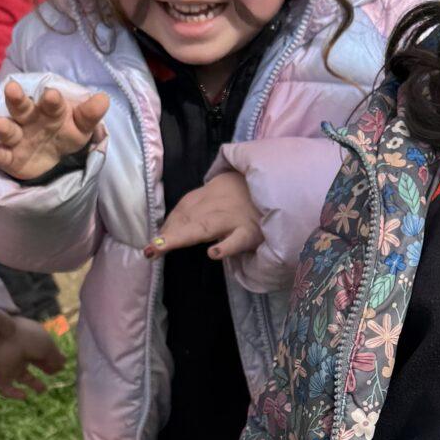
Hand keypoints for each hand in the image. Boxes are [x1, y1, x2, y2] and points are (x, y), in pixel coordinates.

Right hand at [0, 81, 107, 181]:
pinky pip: (2, 155)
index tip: (52, 94)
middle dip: (17, 99)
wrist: (51, 152)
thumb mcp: (81, 125)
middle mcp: (30, 119)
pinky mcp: (10, 157)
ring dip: (3, 126)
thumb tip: (103, 98)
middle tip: (12, 89)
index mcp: (51, 109)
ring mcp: (18, 137)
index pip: (52, 103)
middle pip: (22, 107)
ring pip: (9, 130)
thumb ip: (90, 114)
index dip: (52, 100)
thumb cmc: (66, 130)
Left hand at [0, 309, 66, 399]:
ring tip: (42, 390)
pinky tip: (24, 396)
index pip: (42, 349)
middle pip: (33, 361)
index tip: (60, 366)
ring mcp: (9, 363)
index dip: (51, 357)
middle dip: (43, 367)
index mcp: (30, 339)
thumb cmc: (27, 338)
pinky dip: (13, 393)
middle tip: (52, 373)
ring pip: (21, 375)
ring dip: (32, 383)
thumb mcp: (47, 346)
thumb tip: (63, 363)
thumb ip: (55, 357)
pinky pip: (6, 387)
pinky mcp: (0, 375)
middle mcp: (20, 351)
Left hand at [147, 170, 263, 263]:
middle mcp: (220, 204)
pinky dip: (226, 246)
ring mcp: (236, 218)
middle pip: (189, 216)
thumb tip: (180, 223)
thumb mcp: (230, 190)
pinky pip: (238, 239)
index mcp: (214, 191)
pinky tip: (213, 254)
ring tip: (160, 248)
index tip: (156, 241)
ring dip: (181, 237)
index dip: (169, 223)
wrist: (290, 185)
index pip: (185, 207)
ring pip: (205, 227)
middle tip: (149, 250)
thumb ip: (208, 202)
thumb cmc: (256, 193)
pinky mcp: (252, 232)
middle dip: (168, 232)